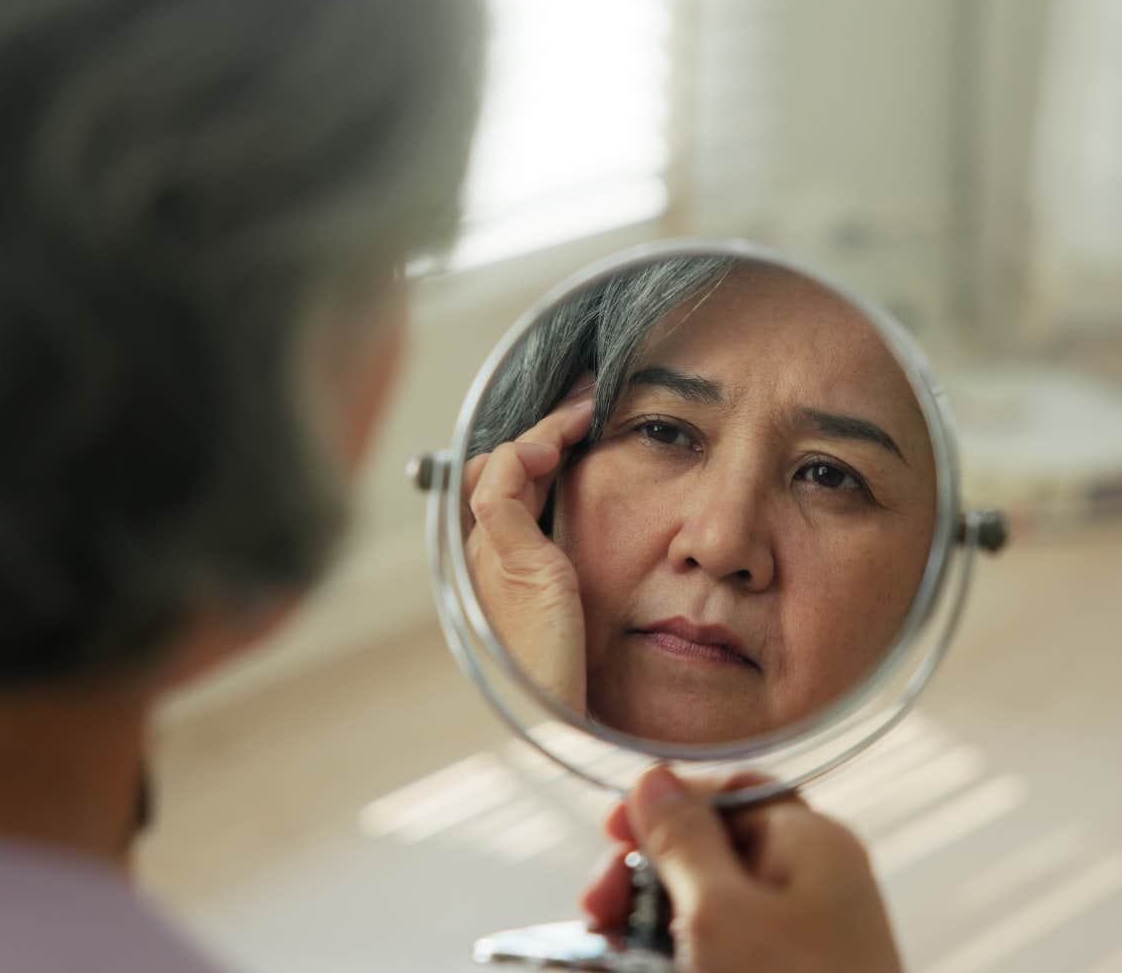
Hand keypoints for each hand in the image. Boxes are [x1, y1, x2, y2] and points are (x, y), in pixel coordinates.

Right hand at [463, 388, 594, 711]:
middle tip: (588, 403)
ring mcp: (490, 557)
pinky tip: (557, 446)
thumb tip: (635, 542)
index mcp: (503, 569)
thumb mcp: (588, 611)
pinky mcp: (507, 559)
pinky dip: (523, 454)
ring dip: (540, 431)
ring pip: (498, 467)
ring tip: (582, 412)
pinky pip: (500, 485)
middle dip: (543, 430)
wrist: (560, 719)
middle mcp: (486, 558)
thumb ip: (590, 573)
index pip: (508, 486)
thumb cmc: (577, 676)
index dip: (542, 449)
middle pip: (498, 469)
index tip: (585, 422)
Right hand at [581, 767, 902, 972]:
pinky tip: (642, 965)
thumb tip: (655, 779)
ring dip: (651, 921)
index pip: (732, 790)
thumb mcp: (719, 912)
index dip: (667, 803)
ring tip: (610, 948)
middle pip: (712, 849)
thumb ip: (682, 840)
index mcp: (812, 843)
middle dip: (647, 873)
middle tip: (599, 909)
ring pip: (709, 906)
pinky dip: (678, 954)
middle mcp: (814, 883)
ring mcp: (804, 937)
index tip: (611, 833)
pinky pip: (722, 949)